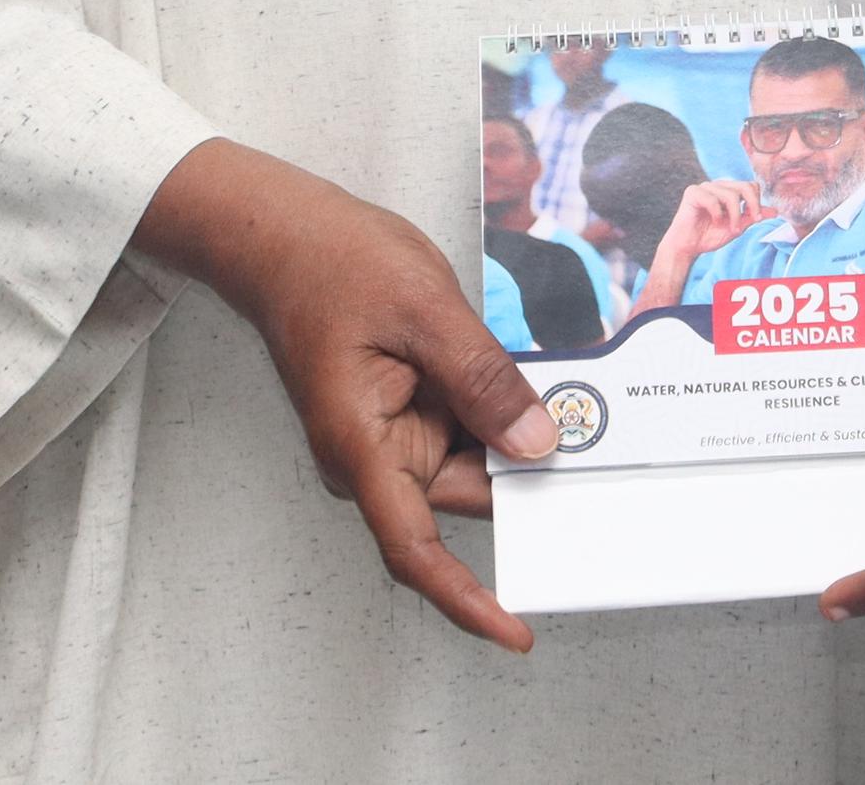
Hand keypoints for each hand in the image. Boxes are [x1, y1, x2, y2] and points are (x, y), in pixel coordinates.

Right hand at [132, 139, 555, 650]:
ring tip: (542, 382)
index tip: (514, 630)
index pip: (414, 548)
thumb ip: (485, 378)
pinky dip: (491, 408)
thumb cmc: (332, 264)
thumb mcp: (426, 309)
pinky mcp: (398, 411)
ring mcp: (383, 435)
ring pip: (466, 459)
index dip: (466, 599)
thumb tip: (537, 442)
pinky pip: (458, 427)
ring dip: (504, 429)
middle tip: (583, 437)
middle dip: (516, 473)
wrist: (281, 233)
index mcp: (359, 445)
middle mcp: (368, 455)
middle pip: (459, 494)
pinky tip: (513, 375)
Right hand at [667, 178, 764, 260]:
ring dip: (734, 215)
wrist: (688, 247)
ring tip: (731, 229)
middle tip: (752, 221)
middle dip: (752, 205)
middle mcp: (718, 185)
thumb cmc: (710, 236)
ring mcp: (705, 187)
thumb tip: (775, 211)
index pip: (751, 185)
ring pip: (731, 195)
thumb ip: (753, 217)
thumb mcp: (737, 227)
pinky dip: (717, 214)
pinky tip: (714, 222)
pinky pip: (712, 199)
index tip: (757, 218)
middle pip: (745, 186)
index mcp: (728, 190)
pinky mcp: (692, 192)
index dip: (757, 201)